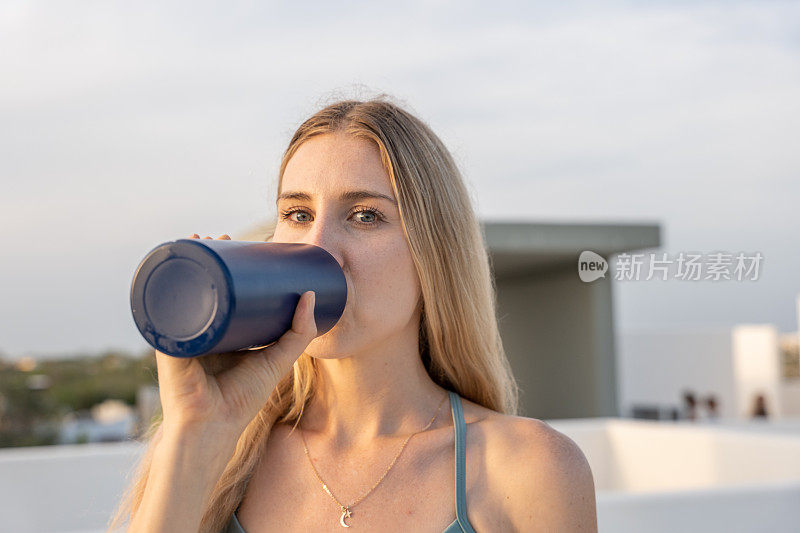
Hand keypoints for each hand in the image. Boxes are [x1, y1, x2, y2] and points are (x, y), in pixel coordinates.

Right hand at [154, 233, 316, 436]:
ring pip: (181, 288)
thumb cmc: (242, 397)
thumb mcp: (278, 359)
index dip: (230, 267)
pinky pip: (160, 306)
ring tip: (199, 238)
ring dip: (185, 260)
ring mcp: (181, 331)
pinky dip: (163, 282)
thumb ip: (299, 332)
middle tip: (221, 236)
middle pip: (202, 284)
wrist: (212, 425)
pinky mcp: (166, 338)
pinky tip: (170, 260)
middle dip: (207, 256)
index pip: (224, 291)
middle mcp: (199, 327)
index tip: (241, 244)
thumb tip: (311, 294)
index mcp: (222, 331)